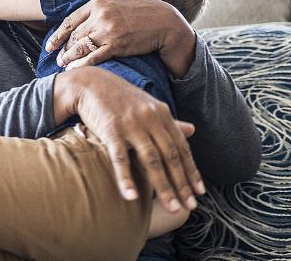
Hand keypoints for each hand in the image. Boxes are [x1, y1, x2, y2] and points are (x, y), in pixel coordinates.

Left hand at [46, 0, 196, 77]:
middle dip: (63, 48)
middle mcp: (101, 16)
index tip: (50, 44)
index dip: (58, 34)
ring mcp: (108, 31)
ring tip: (63, 64)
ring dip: (68, 58)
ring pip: (80, 47)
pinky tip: (74, 69)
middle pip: (74, 35)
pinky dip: (81, 64)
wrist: (164, 22)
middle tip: (57, 57)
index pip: (71, 20)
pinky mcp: (117, 46)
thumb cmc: (141, 6)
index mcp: (98, 3)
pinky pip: (93, 57)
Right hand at [54, 68, 205, 210]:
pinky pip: (120, 158)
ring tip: (172, 207)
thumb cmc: (120, 98)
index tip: (200, 192)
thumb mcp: (149, 106)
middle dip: (182, 183)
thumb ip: (170, 122)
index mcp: (161, 114)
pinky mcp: (110, 130)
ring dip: (163, 186)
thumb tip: (193, 131)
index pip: (181, 147)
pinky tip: (132, 196)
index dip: (191, 170)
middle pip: (170, 156)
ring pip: (151, 160)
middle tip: (190, 206)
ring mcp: (131, 125)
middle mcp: (150, 119)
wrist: (90, 83)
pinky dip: (126, 178)